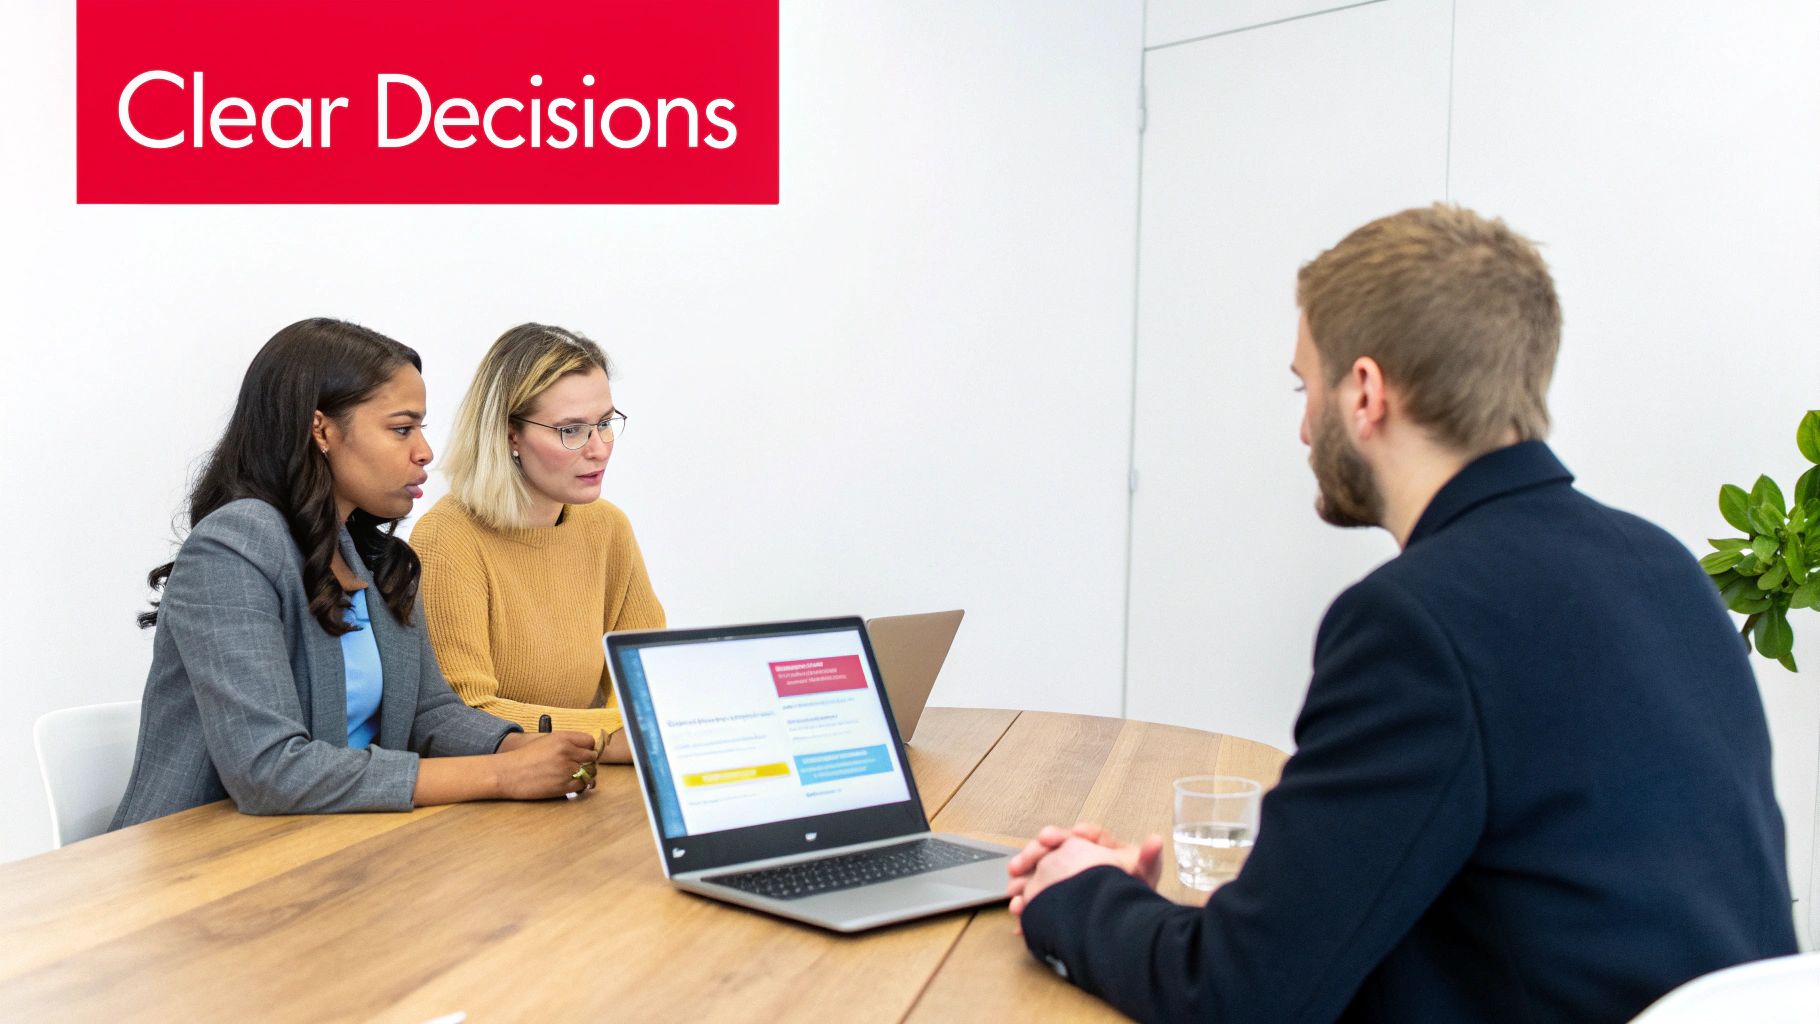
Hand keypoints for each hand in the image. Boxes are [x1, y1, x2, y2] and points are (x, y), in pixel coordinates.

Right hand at [493, 731, 597, 798]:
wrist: (508, 773)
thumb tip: (584, 749)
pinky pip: (582, 786)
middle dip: (587, 762)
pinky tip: (568, 783)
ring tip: (572, 775)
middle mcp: (567, 752)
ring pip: (589, 772)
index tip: (583, 753)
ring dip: (584, 775)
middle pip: (592, 757)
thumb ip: (566, 743)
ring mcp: (566, 769)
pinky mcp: (564, 785)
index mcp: (563, 738)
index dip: (587, 748)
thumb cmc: (524, 757)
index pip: (589, 741)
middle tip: (578, 766)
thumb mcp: (546, 741)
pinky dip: (578, 786)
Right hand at [1006, 822, 1163, 928]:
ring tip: (1013, 889)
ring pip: (1038, 874)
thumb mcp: (1143, 875)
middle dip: (1034, 854)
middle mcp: (1076, 857)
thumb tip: (1156, 840)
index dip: (1067, 835)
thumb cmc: (1135, 891)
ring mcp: (1064, 877)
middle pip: (1051, 850)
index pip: (1080, 836)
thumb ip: (1149, 858)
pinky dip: (1028, 908)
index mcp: (1097, 847)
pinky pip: (1037, 899)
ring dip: (1023, 882)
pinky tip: (1019, 916)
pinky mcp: (1056, 898)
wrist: (1127, 920)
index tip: (1059, 835)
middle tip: (1022, 861)